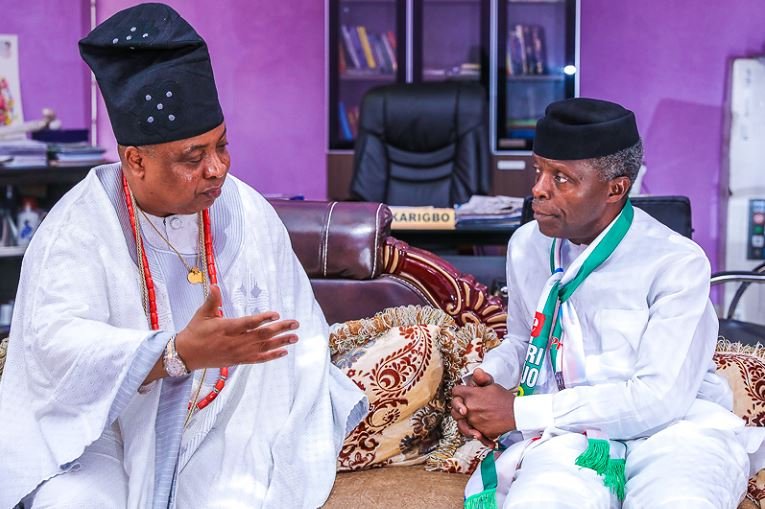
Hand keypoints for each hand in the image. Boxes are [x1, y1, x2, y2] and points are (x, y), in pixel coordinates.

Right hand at [175, 285, 298, 369]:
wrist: (186, 355)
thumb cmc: (195, 332)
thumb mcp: (202, 314)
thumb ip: (212, 300)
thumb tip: (215, 285)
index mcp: (226, 328)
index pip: (248, 323)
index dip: (263, 319)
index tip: (276, 314)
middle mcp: (235, 342)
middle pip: (261, 335)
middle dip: (280, 329)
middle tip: (295, 323)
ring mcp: (238, 353)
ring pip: (263, 347)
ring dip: (280, 342)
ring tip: (295, 337)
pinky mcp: (239, 360)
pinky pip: (258, 359)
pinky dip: (272, 356)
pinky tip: (284, 351)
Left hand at [451, 368, 516, 439]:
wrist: (516, 413)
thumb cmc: (505, 399)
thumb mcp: (493, 385)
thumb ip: (482, 379)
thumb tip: (477, 372)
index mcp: (471, 395)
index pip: (456, 391)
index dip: (458, 392)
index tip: (462, 394)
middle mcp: (470, 408)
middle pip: (454, 408)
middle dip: (458, 407)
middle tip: (464, 408)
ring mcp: (474, 420)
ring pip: (460, 422)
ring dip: (463, 421)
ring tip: (469, 420)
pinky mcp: (480, 431)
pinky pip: (471, 432)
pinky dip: (473, 433)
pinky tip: (477, 432)